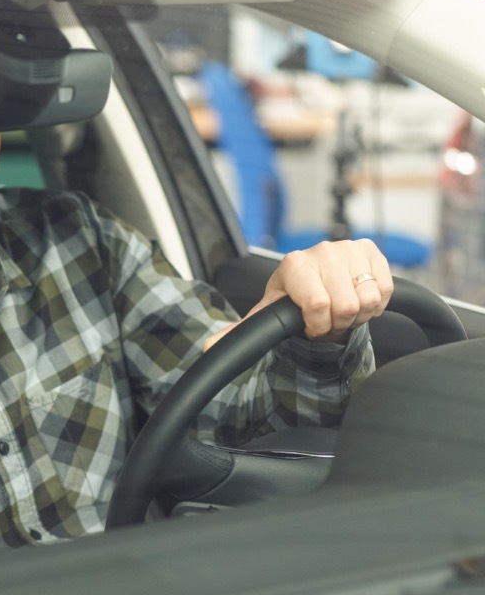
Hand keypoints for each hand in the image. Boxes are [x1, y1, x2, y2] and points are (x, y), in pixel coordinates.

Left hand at [205, 239, 392, 350]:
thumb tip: (209, 346)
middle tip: (328, 319)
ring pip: (369, 299)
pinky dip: (376, 303)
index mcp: (293, 264)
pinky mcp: (372, 251)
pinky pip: (385, 289)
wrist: (317, 281)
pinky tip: (358, 298)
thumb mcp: (268, 313)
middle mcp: (322, 251)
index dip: (317, 326)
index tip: (310, 326)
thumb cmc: (292, 298)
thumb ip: (243, 331)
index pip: (317, 305)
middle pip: (346, 306)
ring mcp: (349, 248)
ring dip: (359, 314)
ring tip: (342, 310)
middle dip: (338, 323)